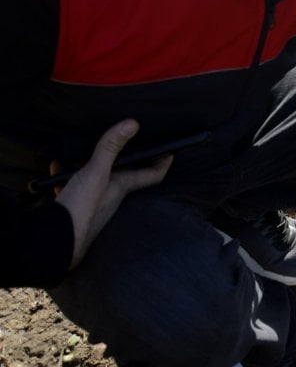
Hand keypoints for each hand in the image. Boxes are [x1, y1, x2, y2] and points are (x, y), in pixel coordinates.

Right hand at [52, 120, 172, 267]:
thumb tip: (132, 124)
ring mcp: (92, 202)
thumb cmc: (80, 210)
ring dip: (91, 164)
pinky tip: (56, 167)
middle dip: (124, 157)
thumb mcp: (96, 173)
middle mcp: (110, 195)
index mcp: (122, 186)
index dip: (162, 163)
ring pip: (96, 178)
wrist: (53, 241)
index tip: (170, 150)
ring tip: (83, 150)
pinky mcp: (73, 206)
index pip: (152, 175)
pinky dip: (66, 175)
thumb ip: (111, 148)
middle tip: (125, 141)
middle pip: (123, 173)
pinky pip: (72, 186)